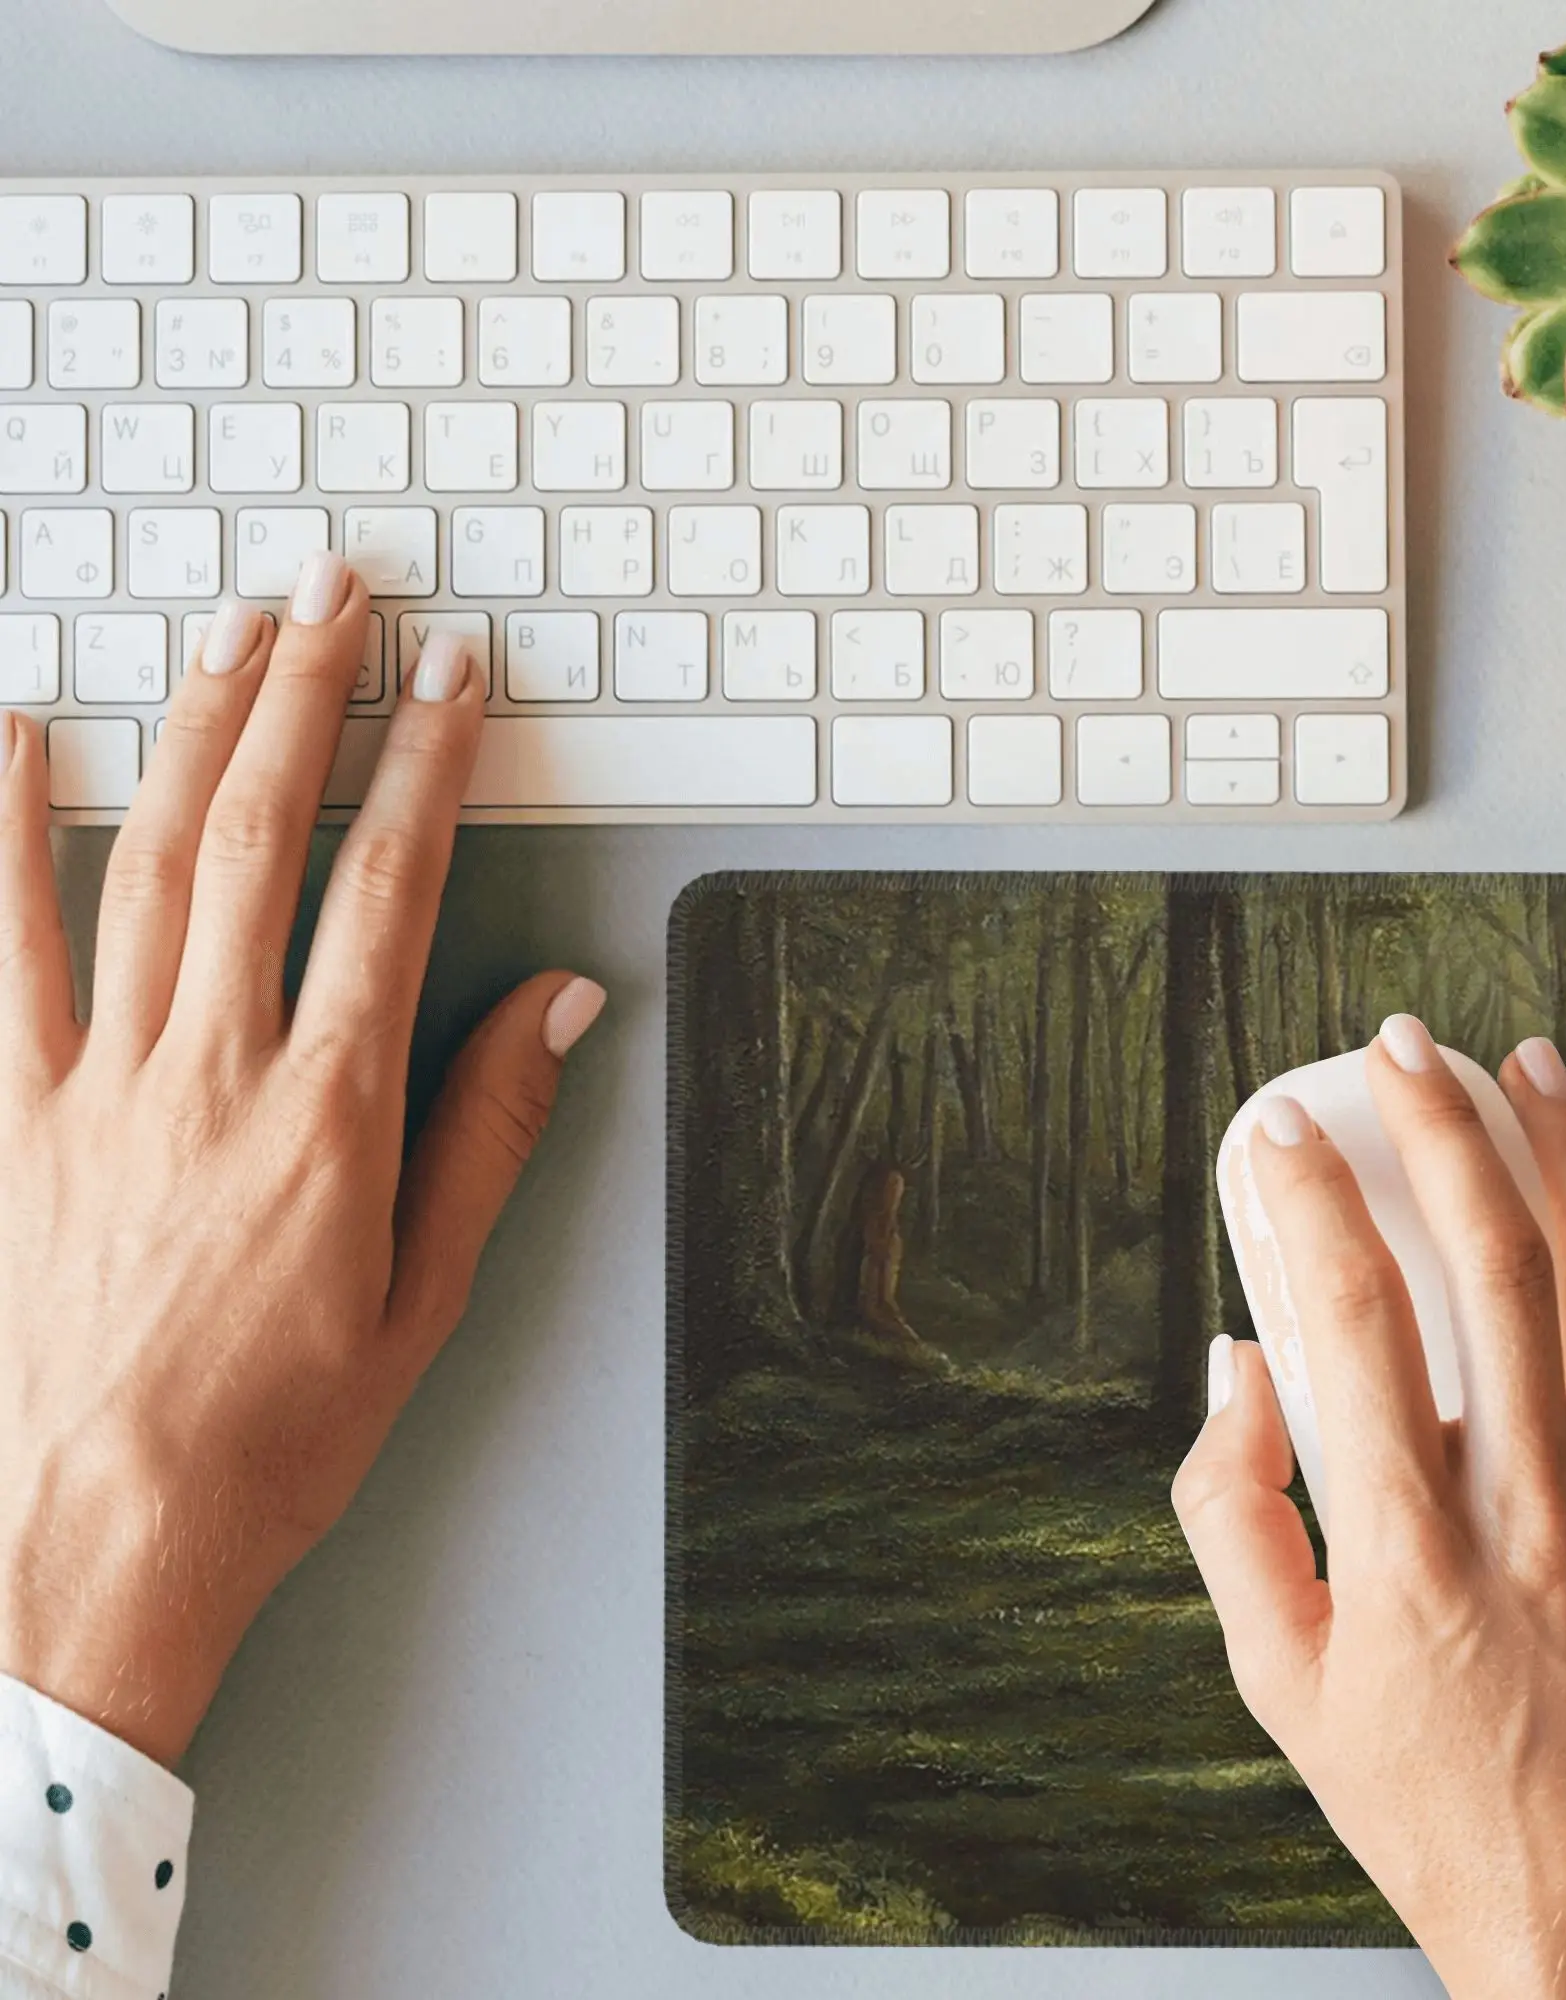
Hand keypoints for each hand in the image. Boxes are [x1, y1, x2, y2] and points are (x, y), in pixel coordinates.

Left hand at [0, 556, 604, 1767]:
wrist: (96, 1538)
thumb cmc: (274, 1432)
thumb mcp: (426, 1294)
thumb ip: (490, 1128)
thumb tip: (559, 1004)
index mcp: (328, 1113)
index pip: (392, 889)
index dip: (430, 765)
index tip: (454, 678)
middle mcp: (210, 1071)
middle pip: (262, 839)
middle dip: (307, 697)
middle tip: (338, 592)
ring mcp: (98, 1082)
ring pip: (146, 864)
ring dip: (193, 733)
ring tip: (231, 634)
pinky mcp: (12, 1114)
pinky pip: (0, 949)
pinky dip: (1, 834)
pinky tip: (15, 742)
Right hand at [1174, 1016, 1565, 1999]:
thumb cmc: (1428, 1805)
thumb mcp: (1280, 1684)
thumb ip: (1233, 1517)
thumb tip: (1236, 1369)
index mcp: (1410, 1551)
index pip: (1351, 1321)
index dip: (1306, 1199)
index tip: (1275, 1130)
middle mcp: (1533, 1508)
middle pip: (1495, 1265)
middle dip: (1439, 1126)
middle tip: (1399, 1045)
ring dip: (1563, 1149)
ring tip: (1520, 1061)